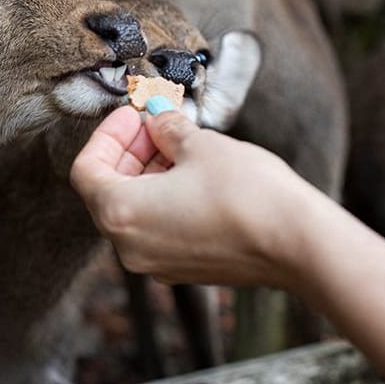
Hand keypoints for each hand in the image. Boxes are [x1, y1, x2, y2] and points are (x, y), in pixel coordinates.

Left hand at [69, 106, 327, 289]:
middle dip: (128, 152)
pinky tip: (193, 173)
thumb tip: (157, 119)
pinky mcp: (183, 268)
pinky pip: (157, 229)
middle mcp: (130, 247)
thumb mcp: (200, 144)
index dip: (107, 135)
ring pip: (133, 211)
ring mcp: (156, 263)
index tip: (133, 114)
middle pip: (107, 192)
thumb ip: (167, 128)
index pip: (87, 171)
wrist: (297, 243)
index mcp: (121, 215)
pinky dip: (163, 198)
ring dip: (147, 173)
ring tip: (179, 143)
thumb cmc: (247, 194)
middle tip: (156, 123)